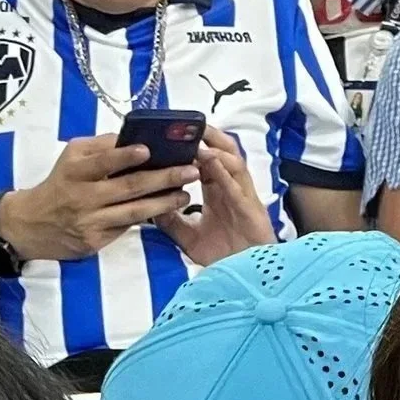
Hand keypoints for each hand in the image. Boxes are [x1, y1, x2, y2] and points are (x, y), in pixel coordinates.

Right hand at [0, 134, 196, 263]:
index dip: (125, 156)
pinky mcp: (94, 242)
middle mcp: (82, 197)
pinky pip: (125, 227)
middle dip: (162, 178)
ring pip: (133, 212)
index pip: (102, 162)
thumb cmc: (59, 184)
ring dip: (163, 202)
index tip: (147, 149)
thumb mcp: (71, 157)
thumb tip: (133, 138)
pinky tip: (165, 209)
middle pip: (128, 188)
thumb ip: (100, 147)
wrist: (30, 225)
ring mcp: (89, 222)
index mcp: (75, 171)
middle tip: (190, 170)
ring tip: (185, 194)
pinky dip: (147, 217)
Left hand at [156, 125, 274, 267]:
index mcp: (218, 192)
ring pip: (233, 162)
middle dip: (209, 136)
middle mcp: (231, 189)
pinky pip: (236, 185)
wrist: (246, 276)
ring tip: (198, 136)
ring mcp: (242, 196)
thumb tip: (150, 207)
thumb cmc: (223, 254)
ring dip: (215, 148)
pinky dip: (223, 171)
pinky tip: (210, 161)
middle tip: (188, 123)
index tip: (175, 134)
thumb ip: (171, 221)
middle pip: (223, 153)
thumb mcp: (188, 236)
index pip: (206, 162)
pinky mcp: (250, 208)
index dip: (195, 146)